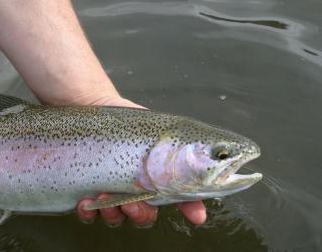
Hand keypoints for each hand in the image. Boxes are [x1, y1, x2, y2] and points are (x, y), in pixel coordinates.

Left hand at [75, 94, 206, 226]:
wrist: (93, 103)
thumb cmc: (132, 121)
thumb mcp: (167, 132)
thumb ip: (192, 149)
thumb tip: (236, 153)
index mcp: (159, 176)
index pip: (179, 199)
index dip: (190, 209)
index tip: (197, 216)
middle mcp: (138, 188)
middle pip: (146, 216)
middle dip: (142, 214)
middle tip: (135, 202)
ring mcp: (112, 191)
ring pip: (118, 219)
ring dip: (114, 213)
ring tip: (103, 194)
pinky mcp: (87, 192)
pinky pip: (89, 214)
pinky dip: (89, 211)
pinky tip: (85, 201)